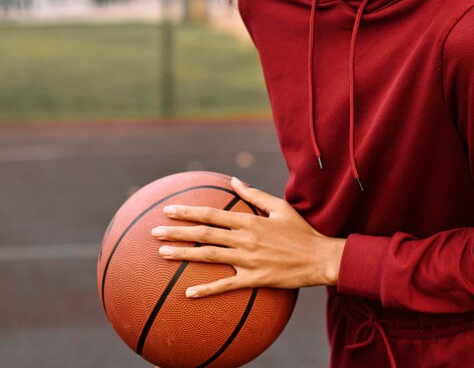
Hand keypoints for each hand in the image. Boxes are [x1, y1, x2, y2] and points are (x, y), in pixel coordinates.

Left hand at [151, 176, 345, 297]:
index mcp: (249, 220)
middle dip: (176, 232)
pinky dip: (207, 290)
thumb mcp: (280, 206)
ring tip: (161, 254)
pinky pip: (226, 286)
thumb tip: (234, 180)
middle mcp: (245, 239)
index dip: (188, 211)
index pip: (212, 214)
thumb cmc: (300, 230)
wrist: (319, 258)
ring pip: (209, 257)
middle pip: (204, 234)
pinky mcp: (254, 279)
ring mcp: (248, 260)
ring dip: (184, 255)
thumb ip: (254, 194)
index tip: (168, 209)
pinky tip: (188, 293)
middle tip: (154, 232)